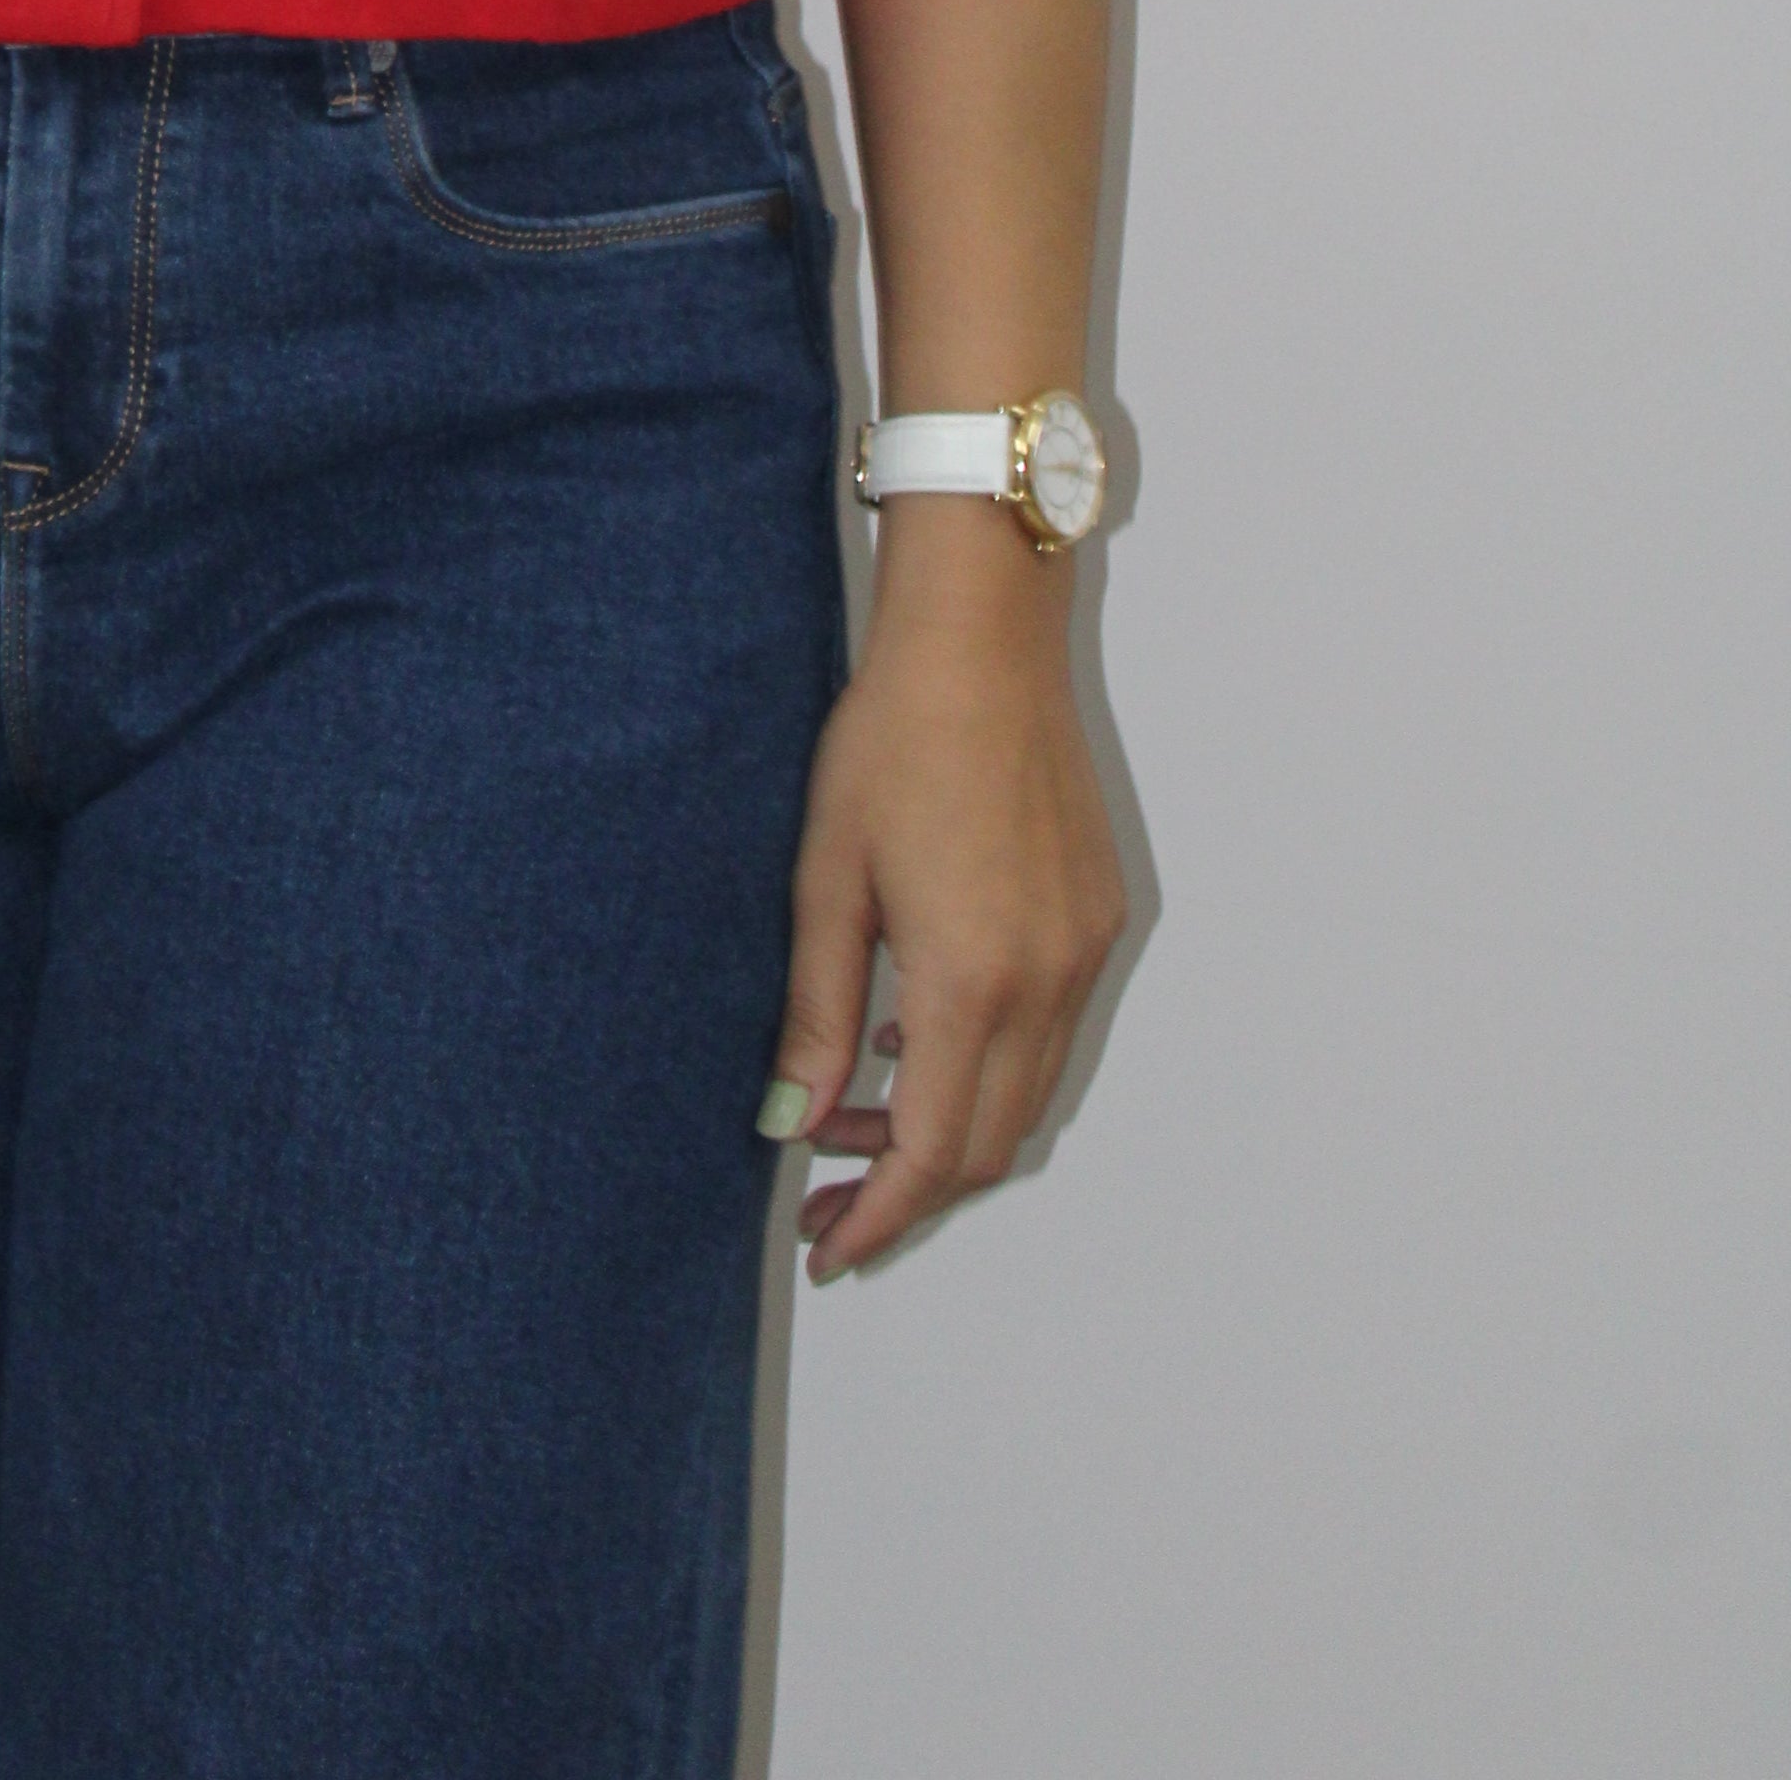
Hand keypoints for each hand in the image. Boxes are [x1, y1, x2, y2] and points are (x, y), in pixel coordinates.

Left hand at [761, 511, 1126, 1275]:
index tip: (829, 1248)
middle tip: (827, 1197)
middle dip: (908, 1189)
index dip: (881, 1215)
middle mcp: (1047, 981)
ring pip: (1025, 1096)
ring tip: (855, 1116)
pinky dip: (986, 1067)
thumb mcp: (828, 877)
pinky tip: (916, 1038)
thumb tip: (789, 1119)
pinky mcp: (1097, 918)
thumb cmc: (892, 740)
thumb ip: (816, 1009)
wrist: (983, 640)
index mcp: (974, 979)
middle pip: (988, 1144)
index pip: (932, 1152)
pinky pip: (1047, 1035)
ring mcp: (1084, 952)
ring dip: (947, 1129)